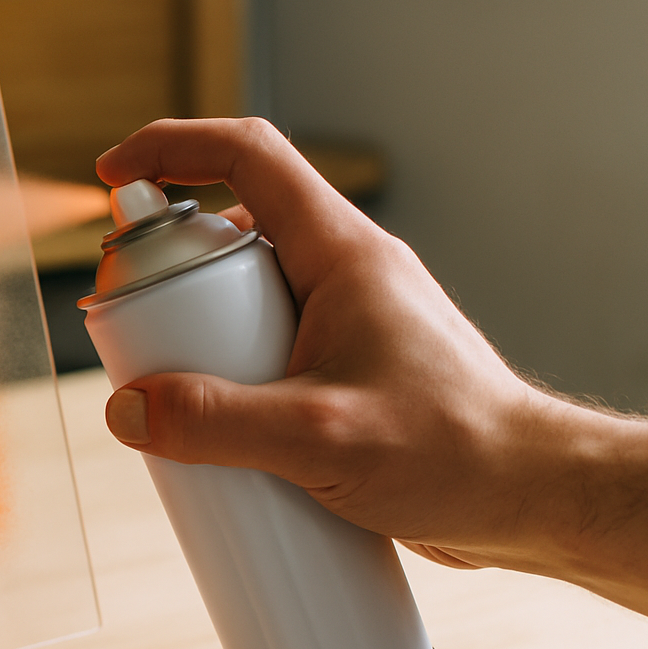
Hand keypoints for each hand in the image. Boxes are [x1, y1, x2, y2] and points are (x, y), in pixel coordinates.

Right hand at [95, 118, 647, 648]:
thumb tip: (128, 411)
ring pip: (249, 298)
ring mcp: (350, 323)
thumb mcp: (319, 440)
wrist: (535, 500)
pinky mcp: (351, 374)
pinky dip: (230, 376)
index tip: (112, 175)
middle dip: (169, 270)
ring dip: (198, 330)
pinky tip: (217, 436)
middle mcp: (346, 274)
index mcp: (343, 254)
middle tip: (130, 321)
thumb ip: (216, 423)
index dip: (171, 147)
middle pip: (234, 234)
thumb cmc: (456, 454)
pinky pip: (271, 352)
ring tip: (166, 391)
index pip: (248, 157)